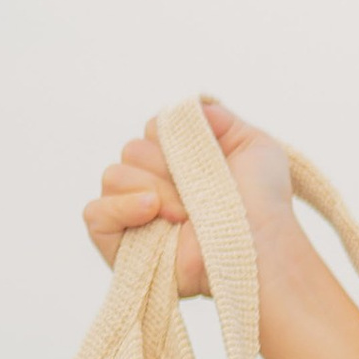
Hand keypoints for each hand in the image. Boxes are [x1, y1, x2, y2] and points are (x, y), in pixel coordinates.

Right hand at [84, 97, 299, 300]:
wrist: (260, 245)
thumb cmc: (263, 203)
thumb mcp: (252, 144)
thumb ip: (217, 118)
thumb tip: (186, 111)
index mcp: (178, 164)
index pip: (152, 130)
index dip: (172, 139)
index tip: (202, 159)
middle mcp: (154, 187)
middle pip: (131, 150)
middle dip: (163, 166)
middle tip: (196, 195)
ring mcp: (136, 217)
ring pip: (113, 175)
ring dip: (151, 187)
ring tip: (184, 214)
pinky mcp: (121, 247)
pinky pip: (95, 214)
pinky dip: (118, 207)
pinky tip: (151, 210)